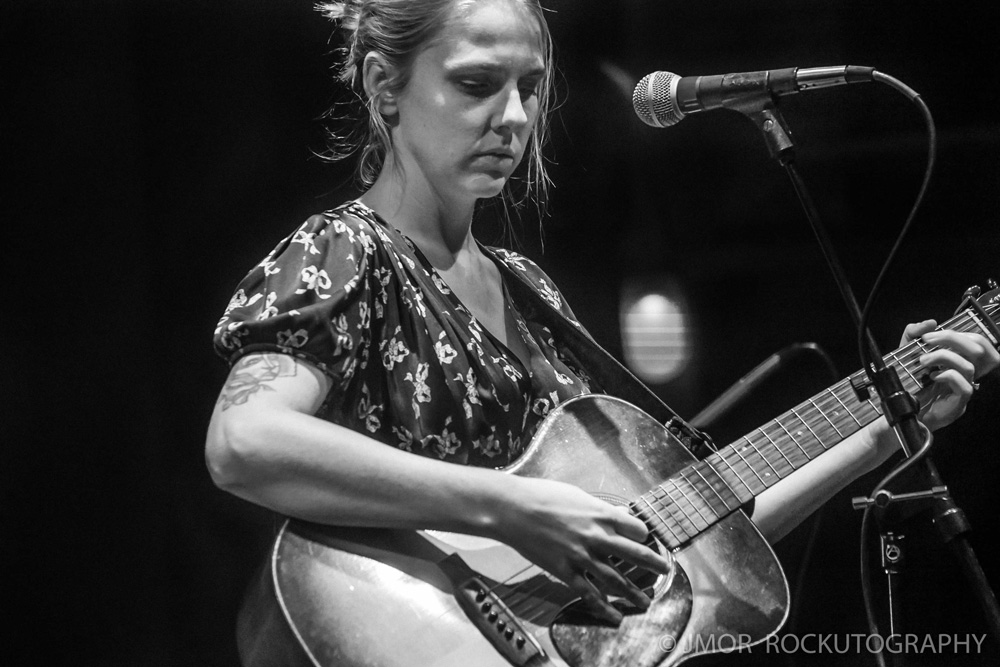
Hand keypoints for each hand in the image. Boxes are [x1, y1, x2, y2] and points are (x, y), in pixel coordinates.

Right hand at [490, 476, 671, 624]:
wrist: (514, 509)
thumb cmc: (542, 496)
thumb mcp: (577, 495)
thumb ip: (597, 509)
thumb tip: (613, 514)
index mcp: (601, 514)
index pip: (636, 529)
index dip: (642, 536)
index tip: (642, 540)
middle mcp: (596, 536)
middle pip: (635, 554)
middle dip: (653, 565)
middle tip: (664, 571)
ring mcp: (581, 556)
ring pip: (616, 579)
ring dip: (633, 593)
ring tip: (644, 602)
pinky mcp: (565, 571)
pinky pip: (589, 594)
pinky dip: (603, 608)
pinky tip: (614, 616)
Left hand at [902, 320, 998, 430]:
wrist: (902, 412)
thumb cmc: (907, 384)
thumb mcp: (906, 354)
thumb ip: (913, 335)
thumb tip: (930, 322)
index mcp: (957, 361)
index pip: (973, 342)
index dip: (956, 334)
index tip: (928, 335)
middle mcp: (965, 373)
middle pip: (977, 349)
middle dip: (952, 339)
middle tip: (927, 340)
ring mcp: (965, 388)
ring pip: (968, 366)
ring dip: (943, 357)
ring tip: (922, 360)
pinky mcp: (959, 403)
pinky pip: (964, 387)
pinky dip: (947, 376)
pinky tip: (932, 376)